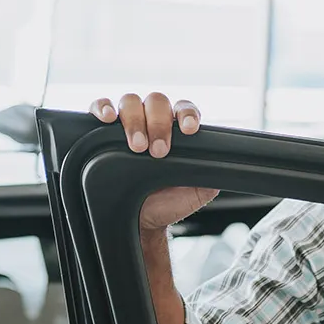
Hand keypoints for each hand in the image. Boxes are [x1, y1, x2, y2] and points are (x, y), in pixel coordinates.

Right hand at [89, 93, 219, 230]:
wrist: (143, 221)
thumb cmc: (170, 202)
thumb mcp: (199, 191)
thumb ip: (211, 173)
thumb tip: (222, 164)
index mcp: (177, 129)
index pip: (184, 109)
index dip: (187, 114)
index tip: (189, 130)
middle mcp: (153, 120)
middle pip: (156, 102)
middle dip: (159, 124)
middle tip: (158, 151)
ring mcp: (128, 122)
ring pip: (131, 102)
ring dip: (134, 121)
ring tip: (137, 146)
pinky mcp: (103, 130)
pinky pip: (100, 106)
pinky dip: (103, 108)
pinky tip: (108, 119)